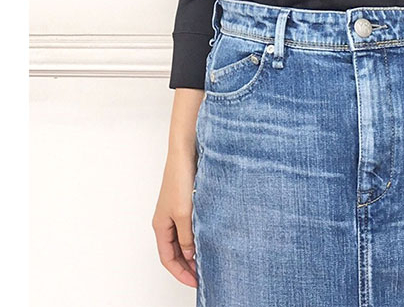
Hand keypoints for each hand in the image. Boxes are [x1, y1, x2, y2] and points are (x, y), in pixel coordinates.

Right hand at [152, 150, 197, 287]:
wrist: (186, 153)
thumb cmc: (180, 179)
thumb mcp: (184, 214)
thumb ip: (187, 237)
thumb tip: (190, 254)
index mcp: (160, 225)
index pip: (167, 258)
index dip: (180, 272)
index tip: (196, 282)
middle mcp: (166, 220)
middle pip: (174, 251)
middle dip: (187, 265)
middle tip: (203, 275)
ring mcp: (176, 211)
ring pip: (183, 239)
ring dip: (193, 250)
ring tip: (208, 259)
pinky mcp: (186, 202)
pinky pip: (190, 226)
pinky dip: (198, 235)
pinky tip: (210, 238)